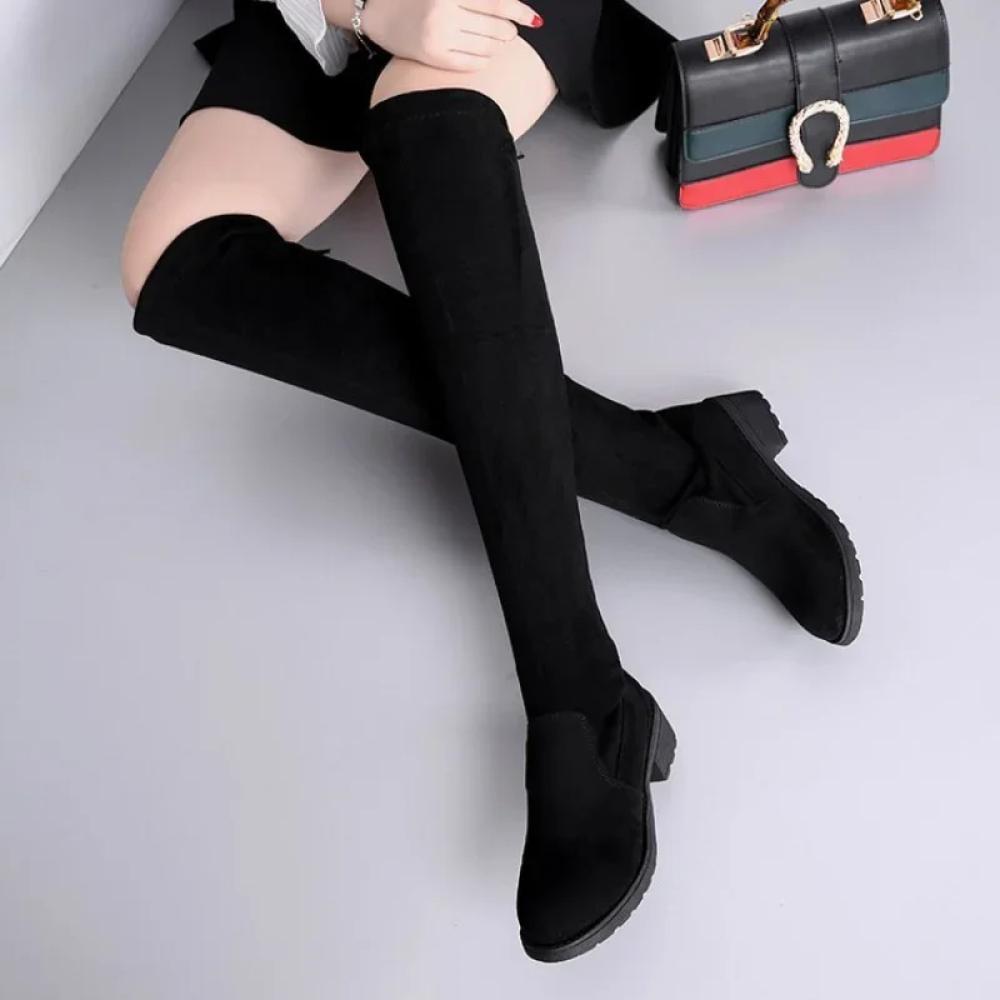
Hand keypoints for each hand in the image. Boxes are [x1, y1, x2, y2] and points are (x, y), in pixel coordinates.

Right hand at [360, 0, 543, 71]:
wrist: (376, 12)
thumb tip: (506, 4)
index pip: (497, 3)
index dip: (520, 12)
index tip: (535, 19)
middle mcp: (445, 14)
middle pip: (496, 29)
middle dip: (508, 31)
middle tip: (506, 30)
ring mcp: (439, 38)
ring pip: (487, 49)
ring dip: (496, 46)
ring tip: (491, 41)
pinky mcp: (433, 57)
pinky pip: (473, 63)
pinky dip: (482, 59)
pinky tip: (479, 53)